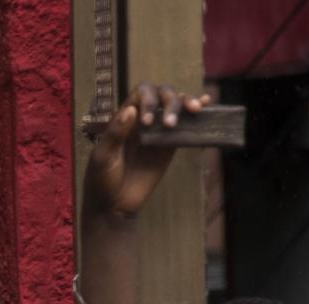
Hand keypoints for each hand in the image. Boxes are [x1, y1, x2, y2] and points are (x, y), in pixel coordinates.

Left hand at [84, 84, 211, 218]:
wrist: (114, 205)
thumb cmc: (102, 180)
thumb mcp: (103, 157)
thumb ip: (115, 134)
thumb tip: (131, 110)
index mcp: (124, 118)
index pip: (141, 93)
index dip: (148, 99)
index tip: (147, 123)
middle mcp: (143, 120)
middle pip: (162, 94)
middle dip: (170, 101)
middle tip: (170, 123)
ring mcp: (158, 132)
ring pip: (175, 105)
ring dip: (185, 102)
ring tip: (195, 109)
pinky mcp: (170, 146)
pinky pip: (184, 126)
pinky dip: (196, 114)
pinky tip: (206, 104)